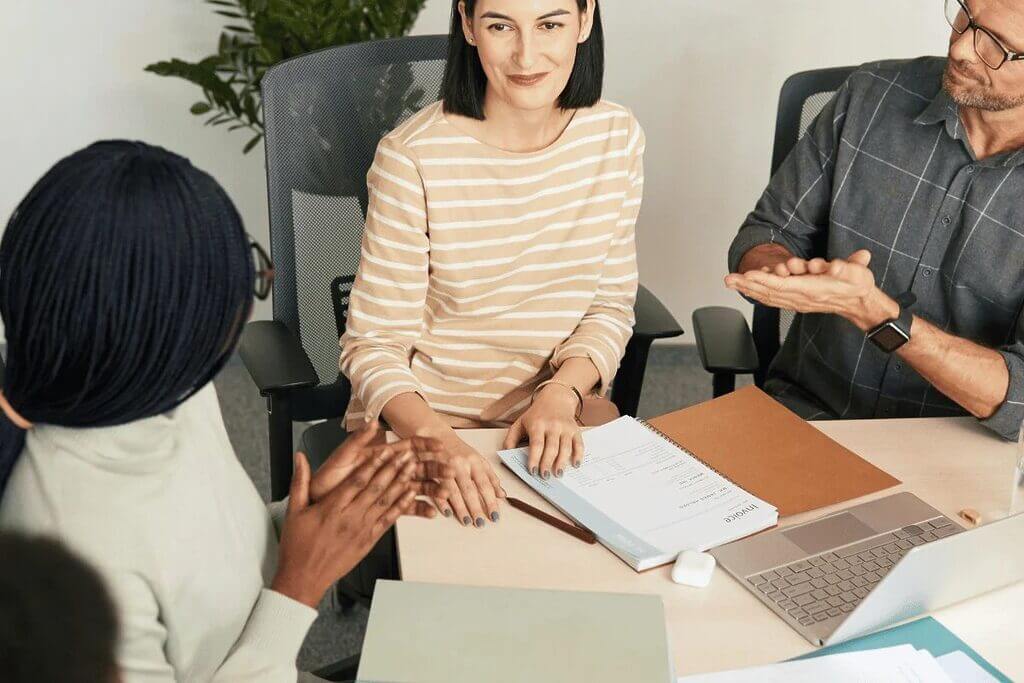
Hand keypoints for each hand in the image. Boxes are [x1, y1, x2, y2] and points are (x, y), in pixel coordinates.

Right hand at [271, 450, 441, 608]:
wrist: (304, 578)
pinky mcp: (368, 541)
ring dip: (401, 483)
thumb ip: (299, 482)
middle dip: (392, 468)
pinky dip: (401, 506)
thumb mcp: (294, 511)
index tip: (384, 450)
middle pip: (375, 488)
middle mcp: (349, 517)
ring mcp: (361, 530)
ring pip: (385, 502)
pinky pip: (388, 520)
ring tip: (412, 468)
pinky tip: (410, 495)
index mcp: (332, 508)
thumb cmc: (298, 547)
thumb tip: (300, 458)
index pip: (356, 480)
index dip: (372, 463)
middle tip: (406, 454)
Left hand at [309, 420, 451, 503]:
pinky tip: (432, 513)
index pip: (409, 446)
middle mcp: (389, 470)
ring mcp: (389, 488)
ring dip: (432, 489)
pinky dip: (420, 509)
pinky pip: (406, 506)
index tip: (440, 446)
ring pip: (417, 486)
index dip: (425, 445)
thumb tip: (373, 422)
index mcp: (381, 454)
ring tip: (445, 494)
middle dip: (436, 468)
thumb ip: (358, 440)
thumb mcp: (342, 456)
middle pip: (418, 466)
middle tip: (451, 471)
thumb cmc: (328, 478)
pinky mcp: (386, 504)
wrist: (317, 502)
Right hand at [432, 435, 504, 528]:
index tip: (495, 515)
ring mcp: (445, 467)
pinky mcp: (431, 471)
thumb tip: (502, 495)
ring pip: (454, 491)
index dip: (490, 501)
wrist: (436, 435)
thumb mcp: (478, 459)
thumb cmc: (458, 450)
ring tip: (467, 521)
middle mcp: (460, 464)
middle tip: (480, 523)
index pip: (485, 484)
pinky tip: (447, 513)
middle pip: (469, 489)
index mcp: (474, 461)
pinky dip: (442, 502)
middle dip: (476, 508)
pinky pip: (436, 489)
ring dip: (460, 508)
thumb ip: (490, 477)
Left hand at [503, 384, 583, 478]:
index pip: (536, 444)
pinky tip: (575, 465)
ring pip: (565, 448)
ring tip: (558, 474)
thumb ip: (511, 439)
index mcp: (537, 424)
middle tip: (544, 476)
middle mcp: (552, 425)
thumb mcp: (519, 423)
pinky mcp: (576, 430)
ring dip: (562, 463)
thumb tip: (506, 454)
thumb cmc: (535, 415)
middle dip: (547, 464)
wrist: (555, 398)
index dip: (534, 459)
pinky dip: (578, 455)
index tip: (532, 471)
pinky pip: (579, 444)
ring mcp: (565, 428)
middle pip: (551, 448)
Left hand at [724, 249, 897, 330]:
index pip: (784, 285)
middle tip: (729, 279)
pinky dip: (757, 293)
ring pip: (767, 295)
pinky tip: (745, 289)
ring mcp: (797, 301)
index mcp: (812, 290)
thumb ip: (847, 267)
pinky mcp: (795, 301)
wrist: (858, 302)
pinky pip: (772, 298)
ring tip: (731, 282)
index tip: (749, 275)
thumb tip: (838, 267)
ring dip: (748, 289)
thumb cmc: (856, 283)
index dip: (765, 280)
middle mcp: (801, 298)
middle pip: (769, 292)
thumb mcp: (857, 272)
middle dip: (748, 285)